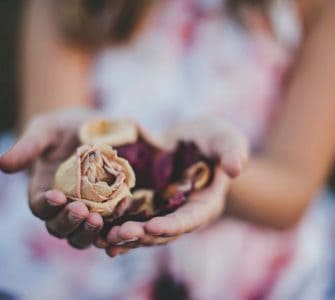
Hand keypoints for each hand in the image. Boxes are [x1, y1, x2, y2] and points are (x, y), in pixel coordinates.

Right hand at [0, 108, 103, 248]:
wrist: (92, 128)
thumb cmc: (65, 128)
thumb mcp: (47, 130)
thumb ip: (29, 146)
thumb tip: (2, 163)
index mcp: (44, 190)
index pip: (40, 207)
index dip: (46, 206)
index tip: (56, 196)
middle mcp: (64, 206)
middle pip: (59, 227)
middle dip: (68, 222)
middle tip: (81, 210)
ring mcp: (86, 210)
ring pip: (82, 234)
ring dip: (87, 232)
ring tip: (98, 220)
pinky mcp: (108, 209)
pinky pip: (108, 228)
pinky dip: (110, 231)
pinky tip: (119, 222)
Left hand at [103, 119, 248, 256]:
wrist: (188, 141)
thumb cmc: (210, 139)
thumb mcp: (224, 138)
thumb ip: (232, 150)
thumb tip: (236, 168)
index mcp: (205, 203)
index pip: (191, 219)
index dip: (173, 225)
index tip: (152, 227)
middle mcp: (183, 214)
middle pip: (163, 232)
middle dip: (142, 236)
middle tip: (118, 235)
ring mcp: (163, 212)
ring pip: (144, 231)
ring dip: (125, 237)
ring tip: (102, 238)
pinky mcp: (147, 206)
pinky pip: (131, 220)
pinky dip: (116, 227)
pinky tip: (97, 231)